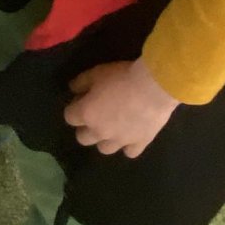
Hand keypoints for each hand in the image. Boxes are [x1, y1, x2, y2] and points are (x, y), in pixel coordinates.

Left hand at [63, 59, 178, 157]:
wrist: (154, 87)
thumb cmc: (122, 77)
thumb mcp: (96, 72)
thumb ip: (81, 82)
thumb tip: (72, 89)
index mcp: (86, 114)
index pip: (69, 117)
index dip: (75, 107)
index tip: (82, 99)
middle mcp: (100, 132)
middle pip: (83, 138)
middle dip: (85, 127)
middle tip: (96, 114)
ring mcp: (120, 141)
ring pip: (104, 149)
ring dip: (105, 139)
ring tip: (113, 126)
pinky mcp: (139, 143)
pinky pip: (130, 152)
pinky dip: (129, 145)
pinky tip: (132, 135)